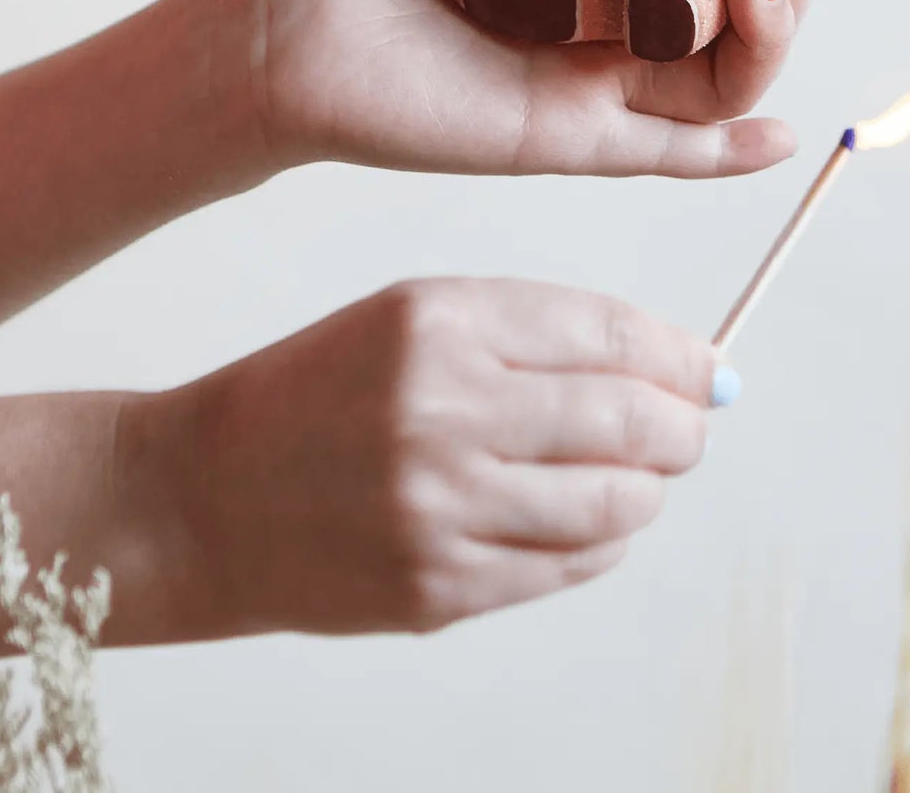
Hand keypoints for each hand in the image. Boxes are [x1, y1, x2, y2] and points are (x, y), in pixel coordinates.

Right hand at [167, 278, 731, 637]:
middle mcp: (445, 412)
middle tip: (690, 426)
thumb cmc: (316, 393)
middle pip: (631, 420)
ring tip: (638, 473)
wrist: (201, 496)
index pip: (610, 333)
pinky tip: (587, 519)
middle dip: (684, 425)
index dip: (679, 353)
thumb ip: (540, 336)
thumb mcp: (414, 319)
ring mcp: (442, 509)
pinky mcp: (439, 589)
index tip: (708, 367)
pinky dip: (603, 541)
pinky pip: (572, 566)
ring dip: (650, 487)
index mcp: (440, 322)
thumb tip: (677, 367)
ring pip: (618, 503)